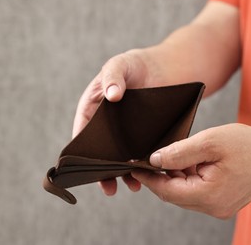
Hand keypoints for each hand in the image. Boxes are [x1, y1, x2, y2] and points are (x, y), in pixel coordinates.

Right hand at [72, 49, 157, 195]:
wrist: (167, 68)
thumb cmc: (136, 64)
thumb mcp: (120, 65)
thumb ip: (113, 77)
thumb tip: (112, 95)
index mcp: (93, 108)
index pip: (83, 133)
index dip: (83, 151)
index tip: (86, 168)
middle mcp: (108, 125)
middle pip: (101, 151)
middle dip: (104, 170)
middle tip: (109, 187)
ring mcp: (127, 133)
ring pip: (121, 157)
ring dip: (125, 172)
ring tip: (133, 185)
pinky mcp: (145, 137)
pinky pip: (141, 153)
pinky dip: (144, 164)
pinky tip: (151, 173)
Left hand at [132, 123, 250, 218]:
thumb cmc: (248, 144)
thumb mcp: (209, 142)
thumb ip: (179, 152)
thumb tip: (155, 159)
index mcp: (209, 195)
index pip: (166, 191)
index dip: (148, 178)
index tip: (133, 167)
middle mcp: (213, 207)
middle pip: (174, 194)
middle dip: (159, 177)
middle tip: (146, 160)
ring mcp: (219, 206)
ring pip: (184, 193)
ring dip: (173, 177)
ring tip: (170, 158)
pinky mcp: (223, 201)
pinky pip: (196, 192)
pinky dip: (187, 178)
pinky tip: (187, 163)